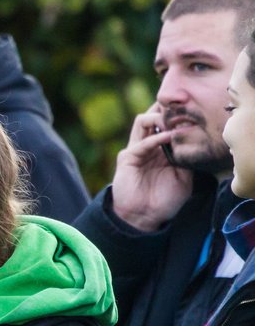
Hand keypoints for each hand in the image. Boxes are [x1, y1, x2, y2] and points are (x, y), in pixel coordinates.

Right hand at [109, 103, 193, 231]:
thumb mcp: (184, 177)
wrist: (145, 217)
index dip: (176, 114)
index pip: (166, 122)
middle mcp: (147, 146)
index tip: (193, 109)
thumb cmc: (164, 200)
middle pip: (152, 116)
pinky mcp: (127, 158)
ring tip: (174, 121)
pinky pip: (141, 143)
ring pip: (142, 121)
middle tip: (182, 108)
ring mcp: (136, 150)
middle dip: (165, 109)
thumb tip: (198, 142)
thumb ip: (187, 159)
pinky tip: (170, 136)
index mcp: (161, 149)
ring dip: (158, 117)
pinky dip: (156, 137)